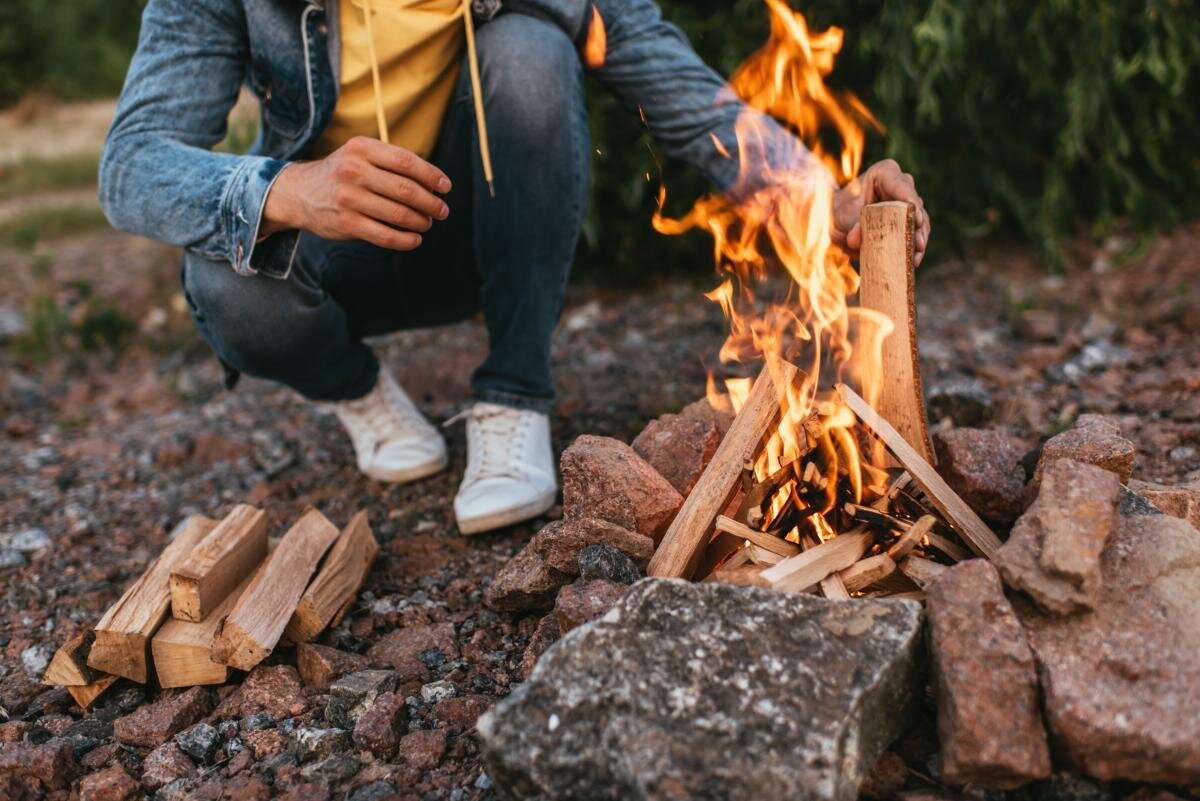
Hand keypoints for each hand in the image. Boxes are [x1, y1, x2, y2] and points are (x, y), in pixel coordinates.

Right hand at [260, 136, 451, 249]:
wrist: (299, 193)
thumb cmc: (342, 173)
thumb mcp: (360, 155)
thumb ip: (392, 162)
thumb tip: (435, 183)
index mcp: (362, 148)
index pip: (407, 162)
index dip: (432, 176)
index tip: (446, 187)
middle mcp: (354, 171)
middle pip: (407, 190)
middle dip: (432, 203)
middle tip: (442, 211)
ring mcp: (349, 198)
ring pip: (399, 215)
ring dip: (421, 222)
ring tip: (427, 224)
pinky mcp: (346, 223)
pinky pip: (386, 236)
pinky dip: (406, 240)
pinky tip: (414, 239)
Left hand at [831, 159, 930, 266]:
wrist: (835, 221)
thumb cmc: (837, 213)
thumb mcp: (842, 218)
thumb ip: (852, 227)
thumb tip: (856, 239)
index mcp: (884, 173)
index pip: (902, 186)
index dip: (912, 203)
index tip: (916, 221)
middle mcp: (900, 184)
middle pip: (915, 205)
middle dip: (918, 226)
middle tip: (918, 244)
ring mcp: (906, 201)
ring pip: (919, 220)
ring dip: (919, 239)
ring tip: (916, 257)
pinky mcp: (907, 219)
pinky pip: (915, 232)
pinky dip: (914, 246)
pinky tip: (913, 260)